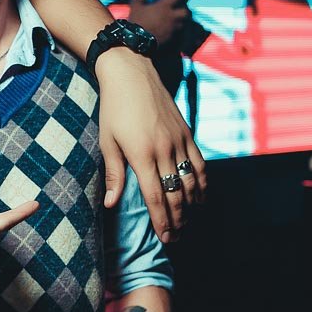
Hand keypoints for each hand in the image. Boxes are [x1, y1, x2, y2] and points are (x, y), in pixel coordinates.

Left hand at [93, 52, 203, 241]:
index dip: (162, 221)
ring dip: (192, 205)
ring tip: (188, 222)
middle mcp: (164, 150)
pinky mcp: (187, 132)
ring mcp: (179, 141)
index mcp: (141, 155)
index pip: (155, 197)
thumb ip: (114, 175)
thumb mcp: (107, 141)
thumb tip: (111, 205)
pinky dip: (203, 182)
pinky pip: (200, 163)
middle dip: (178, 220)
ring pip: (192, 181)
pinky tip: (201, 196)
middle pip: (177, 194)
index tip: (165, 238)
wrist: (131, 74)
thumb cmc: (113, 109)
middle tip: (176, 238)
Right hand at [126, 0, 189, 44]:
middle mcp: (171, 16)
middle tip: (175, 9)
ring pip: (182, 22)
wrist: (137, 40)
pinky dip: (173, 29)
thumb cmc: (136, 21)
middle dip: (182, 9)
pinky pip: (176, 32)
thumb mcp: (136, 5)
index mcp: (163, 6)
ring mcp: (172, 27)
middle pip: (185, 11)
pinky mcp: (170, 37)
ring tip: (172, 20)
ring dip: (178, 20)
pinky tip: (166, 29)